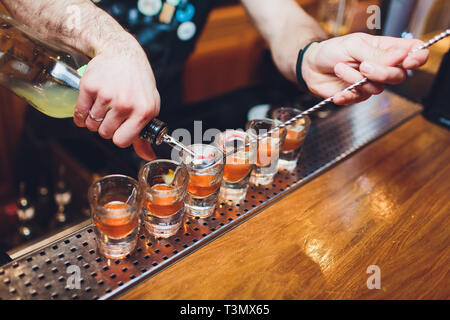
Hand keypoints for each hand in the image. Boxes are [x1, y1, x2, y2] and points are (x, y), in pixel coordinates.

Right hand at [73, 35, 158, 158]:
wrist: (122, 53)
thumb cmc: (138, 82)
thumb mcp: (149, 106)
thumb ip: (146, 133)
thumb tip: (148, 156)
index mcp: (144, 111)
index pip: (122, 141)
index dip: (118, 137)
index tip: (119, 130)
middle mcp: (126, 104)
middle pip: (104, 134)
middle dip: (105, 127)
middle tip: (111, 113)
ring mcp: (107, 95)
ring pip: (91, 124)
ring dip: (93, 120)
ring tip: (103, 106)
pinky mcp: (90, 87)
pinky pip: (79, 114)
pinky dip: (80, 115)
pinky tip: (89, 107)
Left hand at [301, 33, 428, 104]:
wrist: (310, 66)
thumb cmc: (332, 51)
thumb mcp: (353, 45)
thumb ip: (376, 53)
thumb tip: (399, 56)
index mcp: (386, 49)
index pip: (413, 52)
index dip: (417, 58)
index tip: (408, 61)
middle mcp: (381, 67)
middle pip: (399, 76)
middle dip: (382, 72)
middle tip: (363, 66)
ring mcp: (370, 83)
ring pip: (378, 88)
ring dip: (355, 79)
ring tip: (339, 67)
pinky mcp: (357, 95)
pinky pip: (359, 99)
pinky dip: (347, 94)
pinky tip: (338, 91)